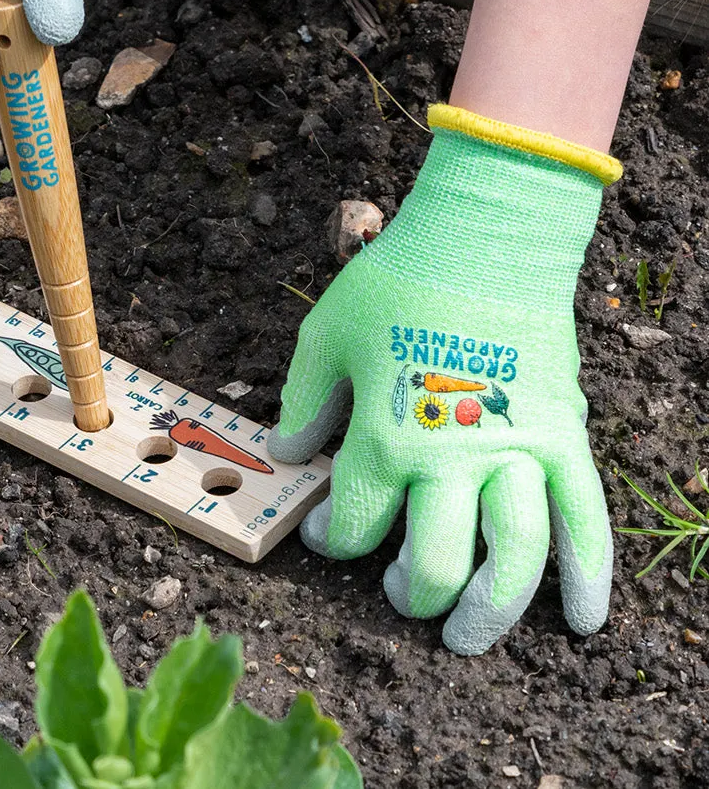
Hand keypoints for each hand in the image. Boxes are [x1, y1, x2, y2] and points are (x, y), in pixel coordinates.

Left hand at [268, 106, 616, 654]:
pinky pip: (585, 521)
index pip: (356, 525)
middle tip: (400, 595)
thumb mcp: (325, 336)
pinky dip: (588, 578)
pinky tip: (580, 621)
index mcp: (384, 438)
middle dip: (411, 594)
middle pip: (436, 564)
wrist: (482, 239)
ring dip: (491, 612)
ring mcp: (515, 454)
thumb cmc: (397, 284)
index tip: (328, 537)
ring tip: (467, 637)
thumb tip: (288, 455)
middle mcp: (450, 460)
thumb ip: (305, 403)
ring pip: (512, 561)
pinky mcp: (564, 439)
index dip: (334, 542)